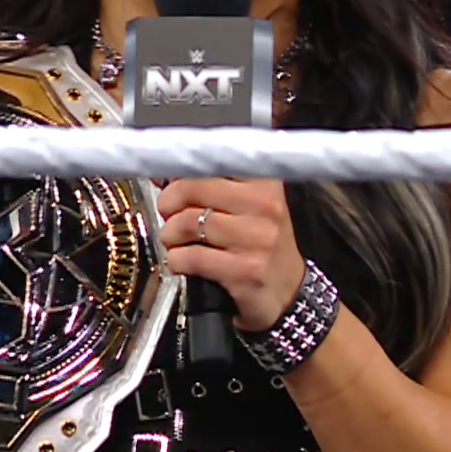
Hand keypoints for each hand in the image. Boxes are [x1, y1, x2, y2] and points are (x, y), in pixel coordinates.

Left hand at [156, 177, 306, 331]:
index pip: (212, 160)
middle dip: (169, 202)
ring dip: (170, 233)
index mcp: (265, 182)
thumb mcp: (248, 205)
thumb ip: (210, 185)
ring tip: (174, 239)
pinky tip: (180, 261)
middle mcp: (264, 205)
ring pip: (188, 222)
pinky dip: (176, 259)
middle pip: (193, 187)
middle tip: (168, 212)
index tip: (171, 181)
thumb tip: (163, 175)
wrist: (287, 290)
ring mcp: (256, 239)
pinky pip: (192, 257)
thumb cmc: (260, 242)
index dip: (183, 171)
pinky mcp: (245, 270)